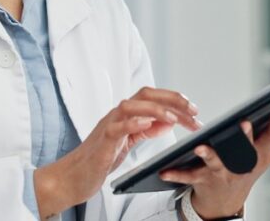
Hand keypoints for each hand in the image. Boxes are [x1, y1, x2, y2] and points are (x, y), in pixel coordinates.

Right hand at [34, 87, 202, 217]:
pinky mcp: (103, 140)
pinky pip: (117, 127)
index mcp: (126, 114)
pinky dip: (132, 123)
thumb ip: (146, 130)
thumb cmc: (100, 157)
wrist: (75, 175)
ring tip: (174, 118)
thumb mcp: (129, 141)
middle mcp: (118, 115)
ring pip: (131, 106)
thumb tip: (168, 122)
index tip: (194, 110)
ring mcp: (109, 125)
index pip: (153, 98)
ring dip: (155, 109)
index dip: (175, 100)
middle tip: (193, 110)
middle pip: (145, 95)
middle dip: (172, 99)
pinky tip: (146, 124)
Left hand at [159, 104, 269, 218]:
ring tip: (201, 147)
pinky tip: (164, 170)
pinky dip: (176, 174)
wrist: (224, 203)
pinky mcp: (203, 181)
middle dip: (245, 136)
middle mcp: (243, 165)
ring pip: (216, 163)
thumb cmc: (247, 169)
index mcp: (259, 155)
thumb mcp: (268, 152)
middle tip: (244, 122)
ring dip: (209, 155)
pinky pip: (188, 177)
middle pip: (245, 149)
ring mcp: (223, 174)